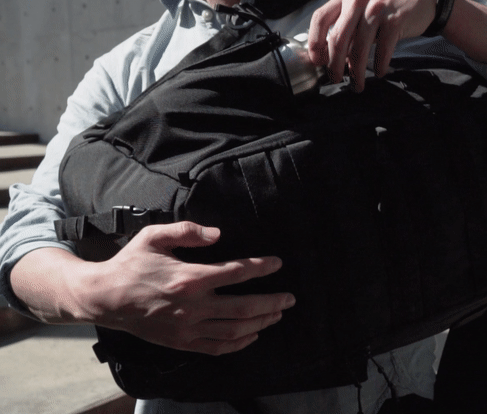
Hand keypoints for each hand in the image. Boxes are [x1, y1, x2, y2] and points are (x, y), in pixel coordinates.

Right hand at [85, 222, 293, 355]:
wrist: (103, 297)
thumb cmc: (130, 263)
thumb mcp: (154, 236)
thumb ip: (188, 231)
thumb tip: (218, 233)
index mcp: (189, 278)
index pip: (236, 273)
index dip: (261, 268)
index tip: (277, 264)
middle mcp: (191, 306)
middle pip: (243, 307)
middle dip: (271, 302)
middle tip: (291, 298)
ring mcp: (186, 327)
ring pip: (233, 330)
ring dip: (260, 322)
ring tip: (277, 314)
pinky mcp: (181, 341)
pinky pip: (216, 347)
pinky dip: (238, 343)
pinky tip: (253, 335)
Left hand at [307, 0, 435, 91]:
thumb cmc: (386, 11)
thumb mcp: (361, 15)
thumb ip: (347, 33)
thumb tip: (332, 61)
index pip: (320, 19)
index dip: (315, 43)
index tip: (318, 62)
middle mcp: (358, 1)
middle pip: (338, 38)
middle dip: (334, 65)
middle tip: (336, 80)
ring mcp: (377, 9)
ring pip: (359, 48)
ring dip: (357, 72)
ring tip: (358, 85)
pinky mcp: (395, 20)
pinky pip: (382, 50)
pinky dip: (379, 66)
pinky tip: (380, 73)